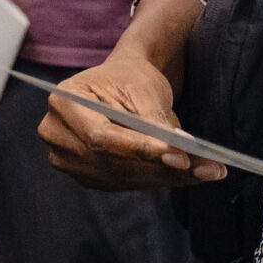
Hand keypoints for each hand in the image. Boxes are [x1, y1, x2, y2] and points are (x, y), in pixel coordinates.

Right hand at [37, 52, 224, 189]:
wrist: (121, 83)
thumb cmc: (131, 78)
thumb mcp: (146, 90)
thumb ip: (157, 123)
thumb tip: (180, 156)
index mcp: (64, 100)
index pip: (101, 136)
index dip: (139, 149)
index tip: (179, 154)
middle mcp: (56, 131)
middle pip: (110, 162)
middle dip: (160, 167)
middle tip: (206, 169)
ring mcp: (65, 157)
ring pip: (120, 177)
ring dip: (164, 177)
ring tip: (205, 171)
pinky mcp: (83, 174)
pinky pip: (121, 183)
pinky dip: (155, 180)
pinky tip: (184, 174)